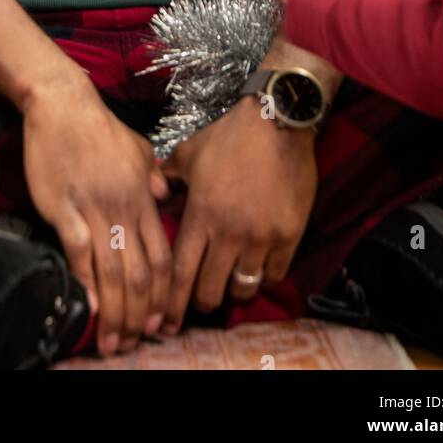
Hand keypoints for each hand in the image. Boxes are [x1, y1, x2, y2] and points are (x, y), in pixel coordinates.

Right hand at [21, 79, 171, 355]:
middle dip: (139, 315)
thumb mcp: (138, 148)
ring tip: (112, 341)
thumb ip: (153, 177)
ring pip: (112, 271)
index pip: (162, 256)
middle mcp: (124, 208)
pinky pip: (80, 253)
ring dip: (115, 312)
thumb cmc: (99, 128)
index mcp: (144, 197)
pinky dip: (86, 284)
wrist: (62, 104)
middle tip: (135, 342)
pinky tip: (89, 308)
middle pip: (140, 273)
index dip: (163, 295)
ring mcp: (95, 210)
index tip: (159, 322)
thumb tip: (165, 198)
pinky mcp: (65, 209)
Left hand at [159, 97, 317, 331]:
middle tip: (202, 301)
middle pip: (211, 290)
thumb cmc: (230, 135)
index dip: (172, 302)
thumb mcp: (190, 152)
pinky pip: (275, 273)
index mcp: (201, 214)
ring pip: (244, 286)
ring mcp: (261, 235)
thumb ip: (168, 176)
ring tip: (231, 282)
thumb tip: (153, 189)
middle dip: (203, 302)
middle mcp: (229, 231)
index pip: (180, 272)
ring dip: (235, 289)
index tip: (168, 321)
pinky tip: (259, 268)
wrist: (277, 121)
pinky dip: (265, 276)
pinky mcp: (289, 234)